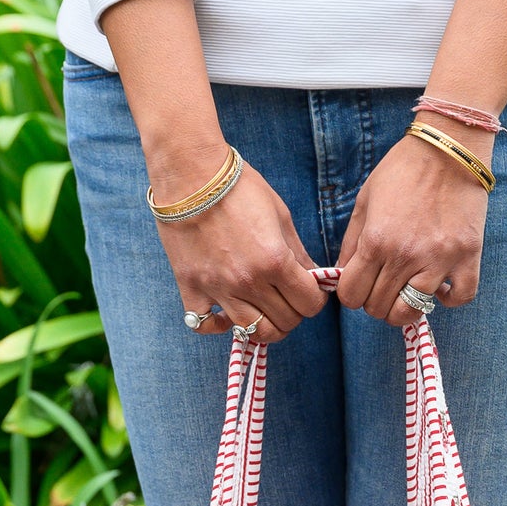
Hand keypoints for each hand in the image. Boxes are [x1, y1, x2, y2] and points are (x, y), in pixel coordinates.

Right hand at [154, 160, 327, 344]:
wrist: (191, 173)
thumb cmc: (239, 188)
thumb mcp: (280, 215)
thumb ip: (298, 253)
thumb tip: (313, 278)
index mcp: (275, 261)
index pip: (310, 304)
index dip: (315, 299)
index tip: (309, 290)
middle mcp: (247, 281)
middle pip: (285, 322)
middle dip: (294, 312)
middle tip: (288, 296)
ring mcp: (217, 288)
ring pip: (252, 332)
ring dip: (265, 326)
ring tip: (265, 310)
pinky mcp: (191, 287)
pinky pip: (203, 325)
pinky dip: (217, 326)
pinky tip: (226, 313)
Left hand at [335, 124, 490, 325]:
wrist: (448, 147)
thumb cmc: (402, 170)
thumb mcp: (365, 200)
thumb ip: (351, 242)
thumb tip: (344, 275)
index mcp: (376, 240)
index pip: (352, 295)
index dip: (351, 294)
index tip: (359, 284)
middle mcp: (406, 255)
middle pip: (379, 308)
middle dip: (375, 301)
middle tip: (382, 284)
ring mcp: (440, 258)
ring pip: (413, 312)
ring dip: (405, 307)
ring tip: (406, 289)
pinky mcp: (468, 255)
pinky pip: (460, 298)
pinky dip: (448, 299)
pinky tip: (439, 286)